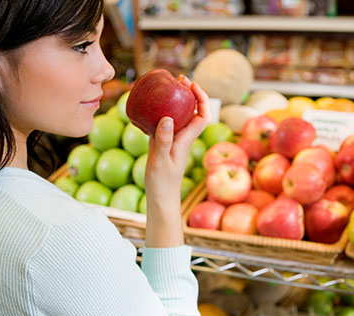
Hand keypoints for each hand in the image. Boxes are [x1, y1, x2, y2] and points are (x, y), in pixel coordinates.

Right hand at [143, 76, 209, 247]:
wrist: (161, 198)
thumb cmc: (162, 182)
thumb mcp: (160, 160)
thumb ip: (164, 140)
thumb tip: (168, 118)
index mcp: (186, 139)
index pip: (203, 115)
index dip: (202, 98)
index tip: (191, 85)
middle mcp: (183, 137)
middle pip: (193, 111)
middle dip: (190, 93)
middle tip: (178, 80)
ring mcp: (173, 140)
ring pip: (180, 116)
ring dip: (176, 101)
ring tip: (167, 87)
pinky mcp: (163, 143)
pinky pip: (165, 122)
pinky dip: (161, 112)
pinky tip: (150, 107)